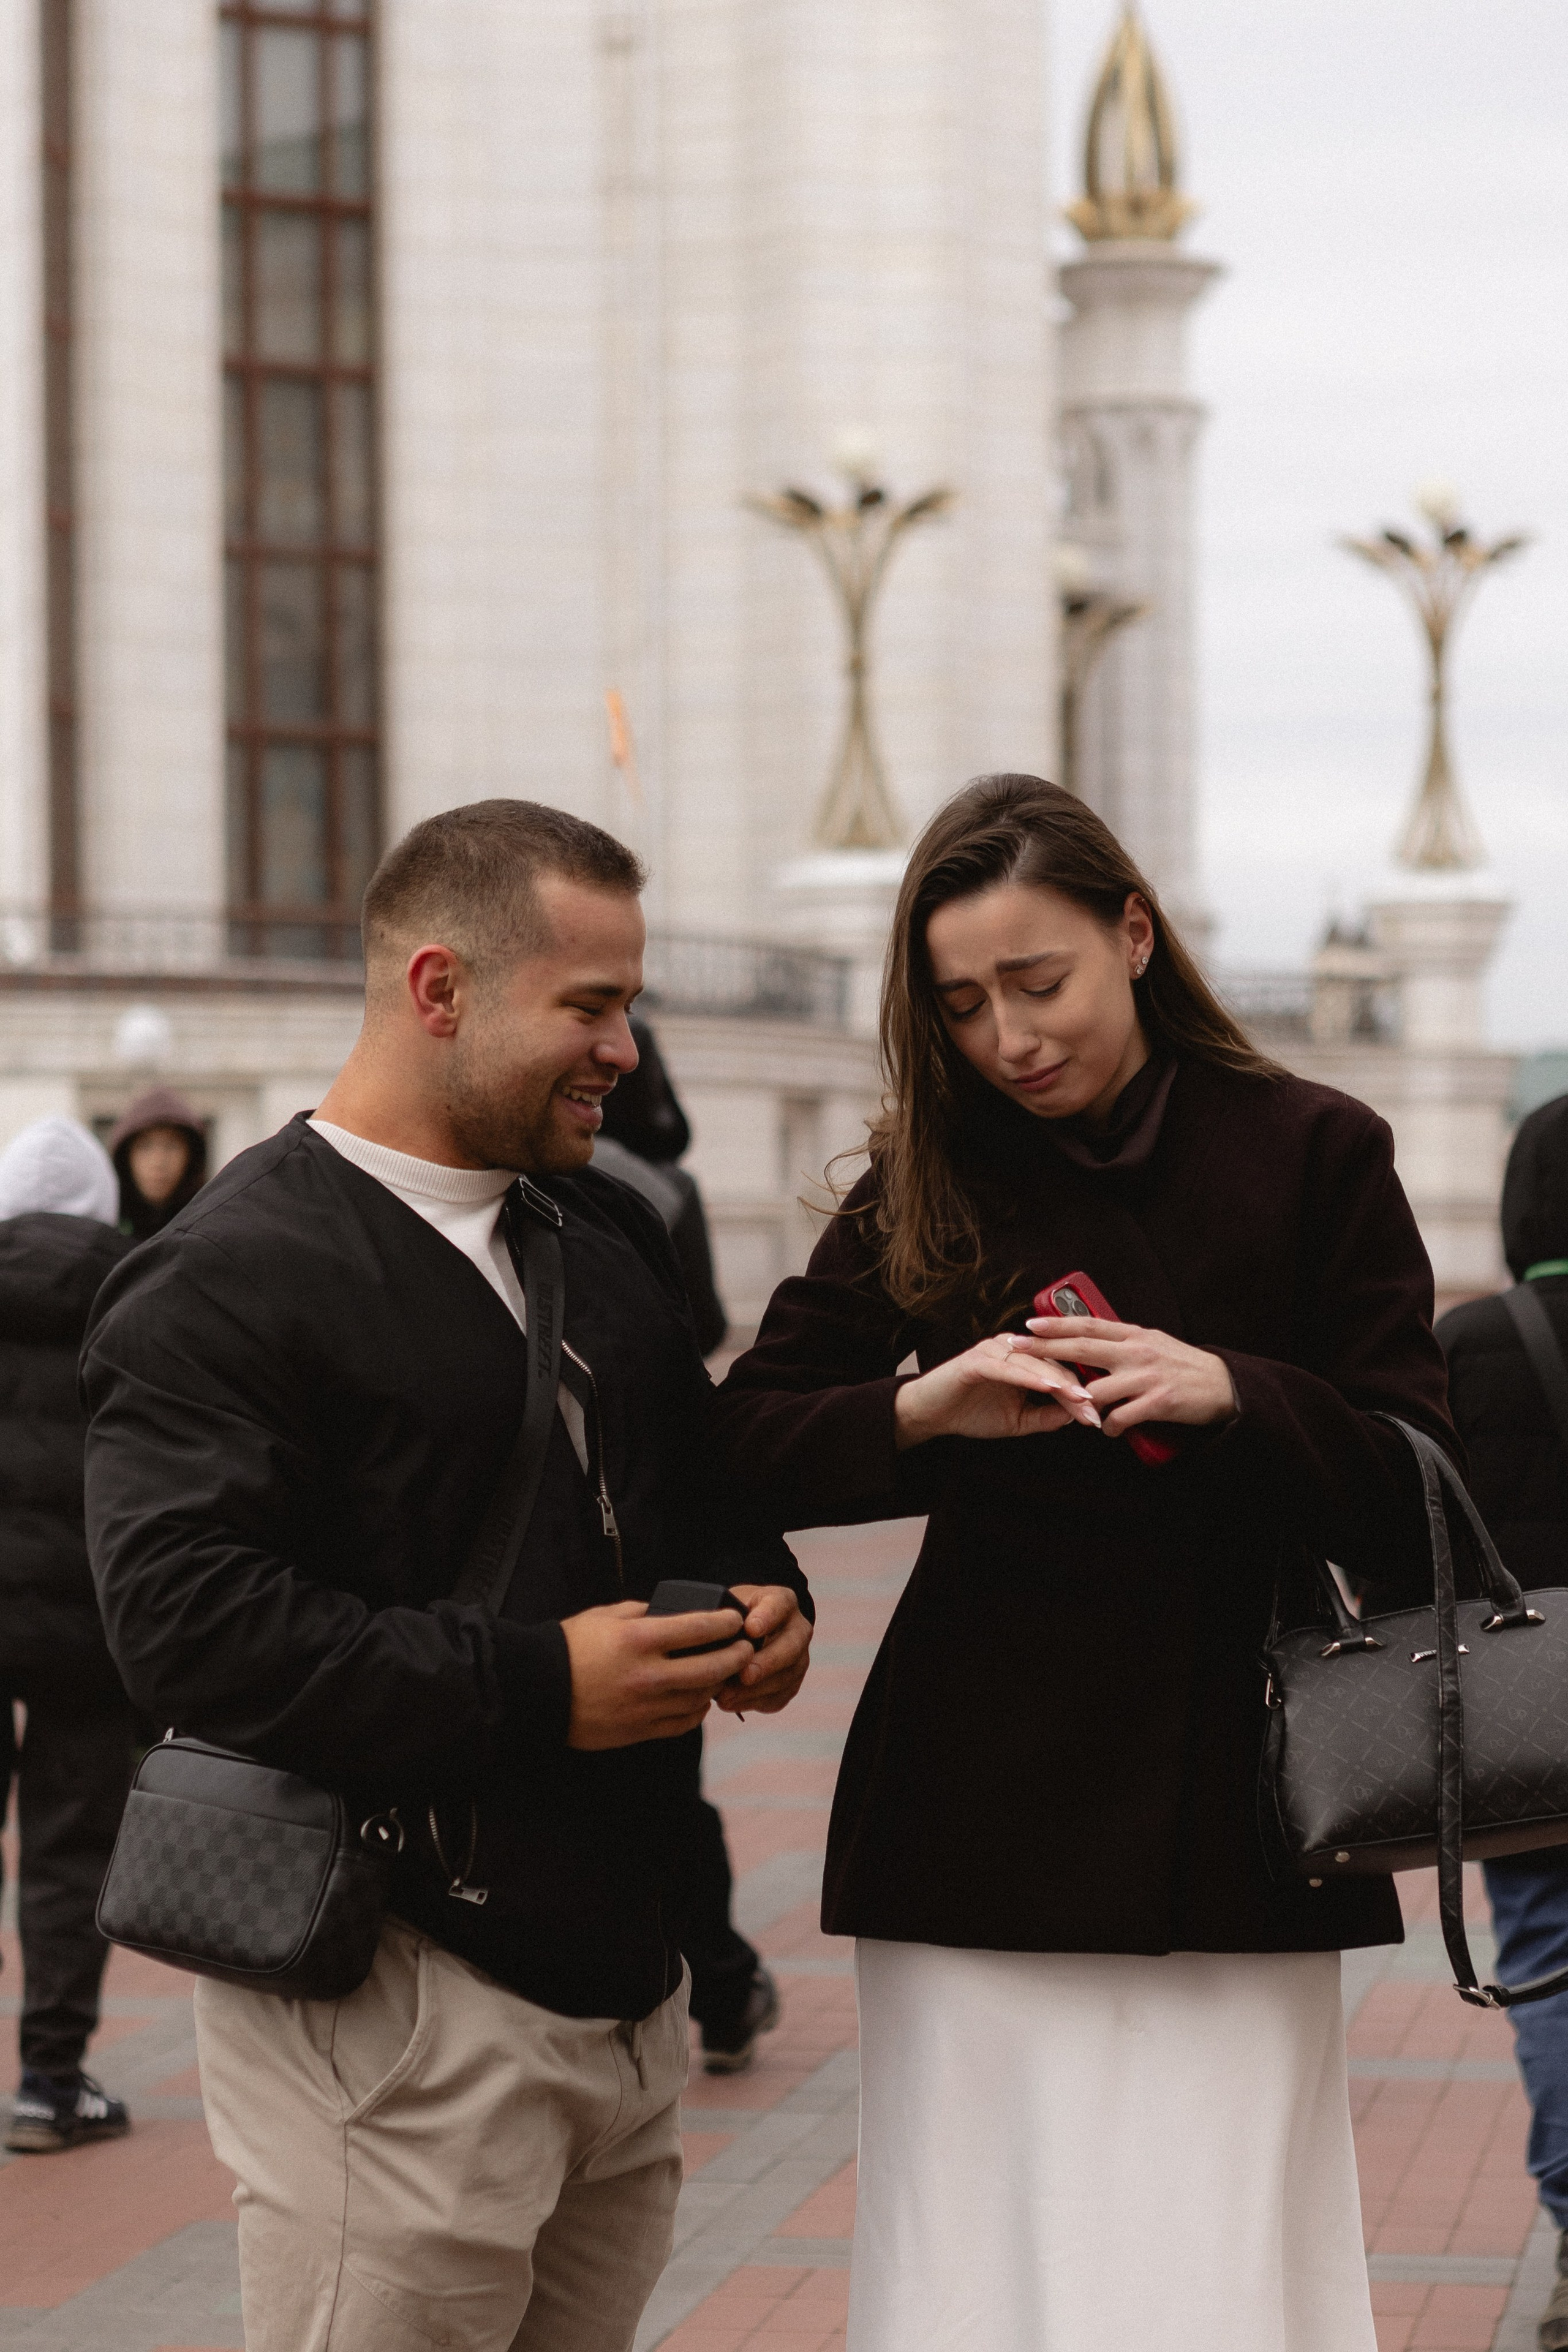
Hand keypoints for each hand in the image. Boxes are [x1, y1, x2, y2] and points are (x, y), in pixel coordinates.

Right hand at [561, 1601, 753, 1749]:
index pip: (698, 1629)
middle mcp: (647, 1674)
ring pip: (700, 1697)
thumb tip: (674, 1613)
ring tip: (726, 1672)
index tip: (735, 1620)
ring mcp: (645, 1706)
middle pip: (711, 1667)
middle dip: (736, 1656)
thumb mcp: (605, 1616)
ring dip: (719, 1683)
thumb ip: (643, 1612)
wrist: (538, 1692)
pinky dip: (697, 1710)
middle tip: (746, 1648)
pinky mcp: (640, 1730)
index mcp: (638, 1640)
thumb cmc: (570, 1648)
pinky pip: (683, 1722)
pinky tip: (700, 1698)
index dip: (724, 1623)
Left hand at [713, 1585, 812, 1714]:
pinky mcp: (792, 1683)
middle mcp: (798, 1629)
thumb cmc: (733, 1616)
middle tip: (745, 1675)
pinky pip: (778, 1696)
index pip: (779, 1606)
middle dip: (767, 1662)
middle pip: (790, 1647)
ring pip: (785, 1677)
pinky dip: (754, 1702)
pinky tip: (732, 1703)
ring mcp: (799, 1659)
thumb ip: (724, 1617)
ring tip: (726, 1696)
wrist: (748, 1632)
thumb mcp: (729, 1605)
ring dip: (756, 1690)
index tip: (751, 1629)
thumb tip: (709, 1637)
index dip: (767, 1618)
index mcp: (782, 1601)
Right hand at [893, 1335, 1103, 1448]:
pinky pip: (1008, 1368)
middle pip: (1053, 1365)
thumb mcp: (1017, 1421)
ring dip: (1058, 1382)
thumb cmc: (971, 1413)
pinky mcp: (977, 1360)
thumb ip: (1046, 1417)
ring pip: (1035, 1364)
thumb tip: (1076, 1416)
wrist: (930, 1414)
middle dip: (1076, 1389)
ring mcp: (994, 1351)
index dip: (1080, 1393)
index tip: (1098, 1416)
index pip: (1060, 1372)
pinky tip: (1046, 1387)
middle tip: (1095, 1410)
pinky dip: (1028, 1377)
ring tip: (1079, 1399)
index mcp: (1024, 1360)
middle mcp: (1012, 1350)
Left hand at [1023, 1315, 1236, 1436]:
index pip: (1089, 1325)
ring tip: (1082, 1411)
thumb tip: (1090, 1339)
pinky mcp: (1158, 1402)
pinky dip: (1109, 1426)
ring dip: (1082, 1404)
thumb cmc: (1183, 1366)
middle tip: (1016, 1349)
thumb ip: (1123, 1342)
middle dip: (1046, 1349)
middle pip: (1083, 1348)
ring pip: (1096, 1390)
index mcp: (1135, 1335)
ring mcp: (1147, 1377)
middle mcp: (1138, 1351)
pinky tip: (1110, 1429)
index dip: (1058, 1324)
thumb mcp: (1153, 1343)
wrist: (1223, 1386)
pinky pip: (1119, 1418)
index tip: (1030, 1324)